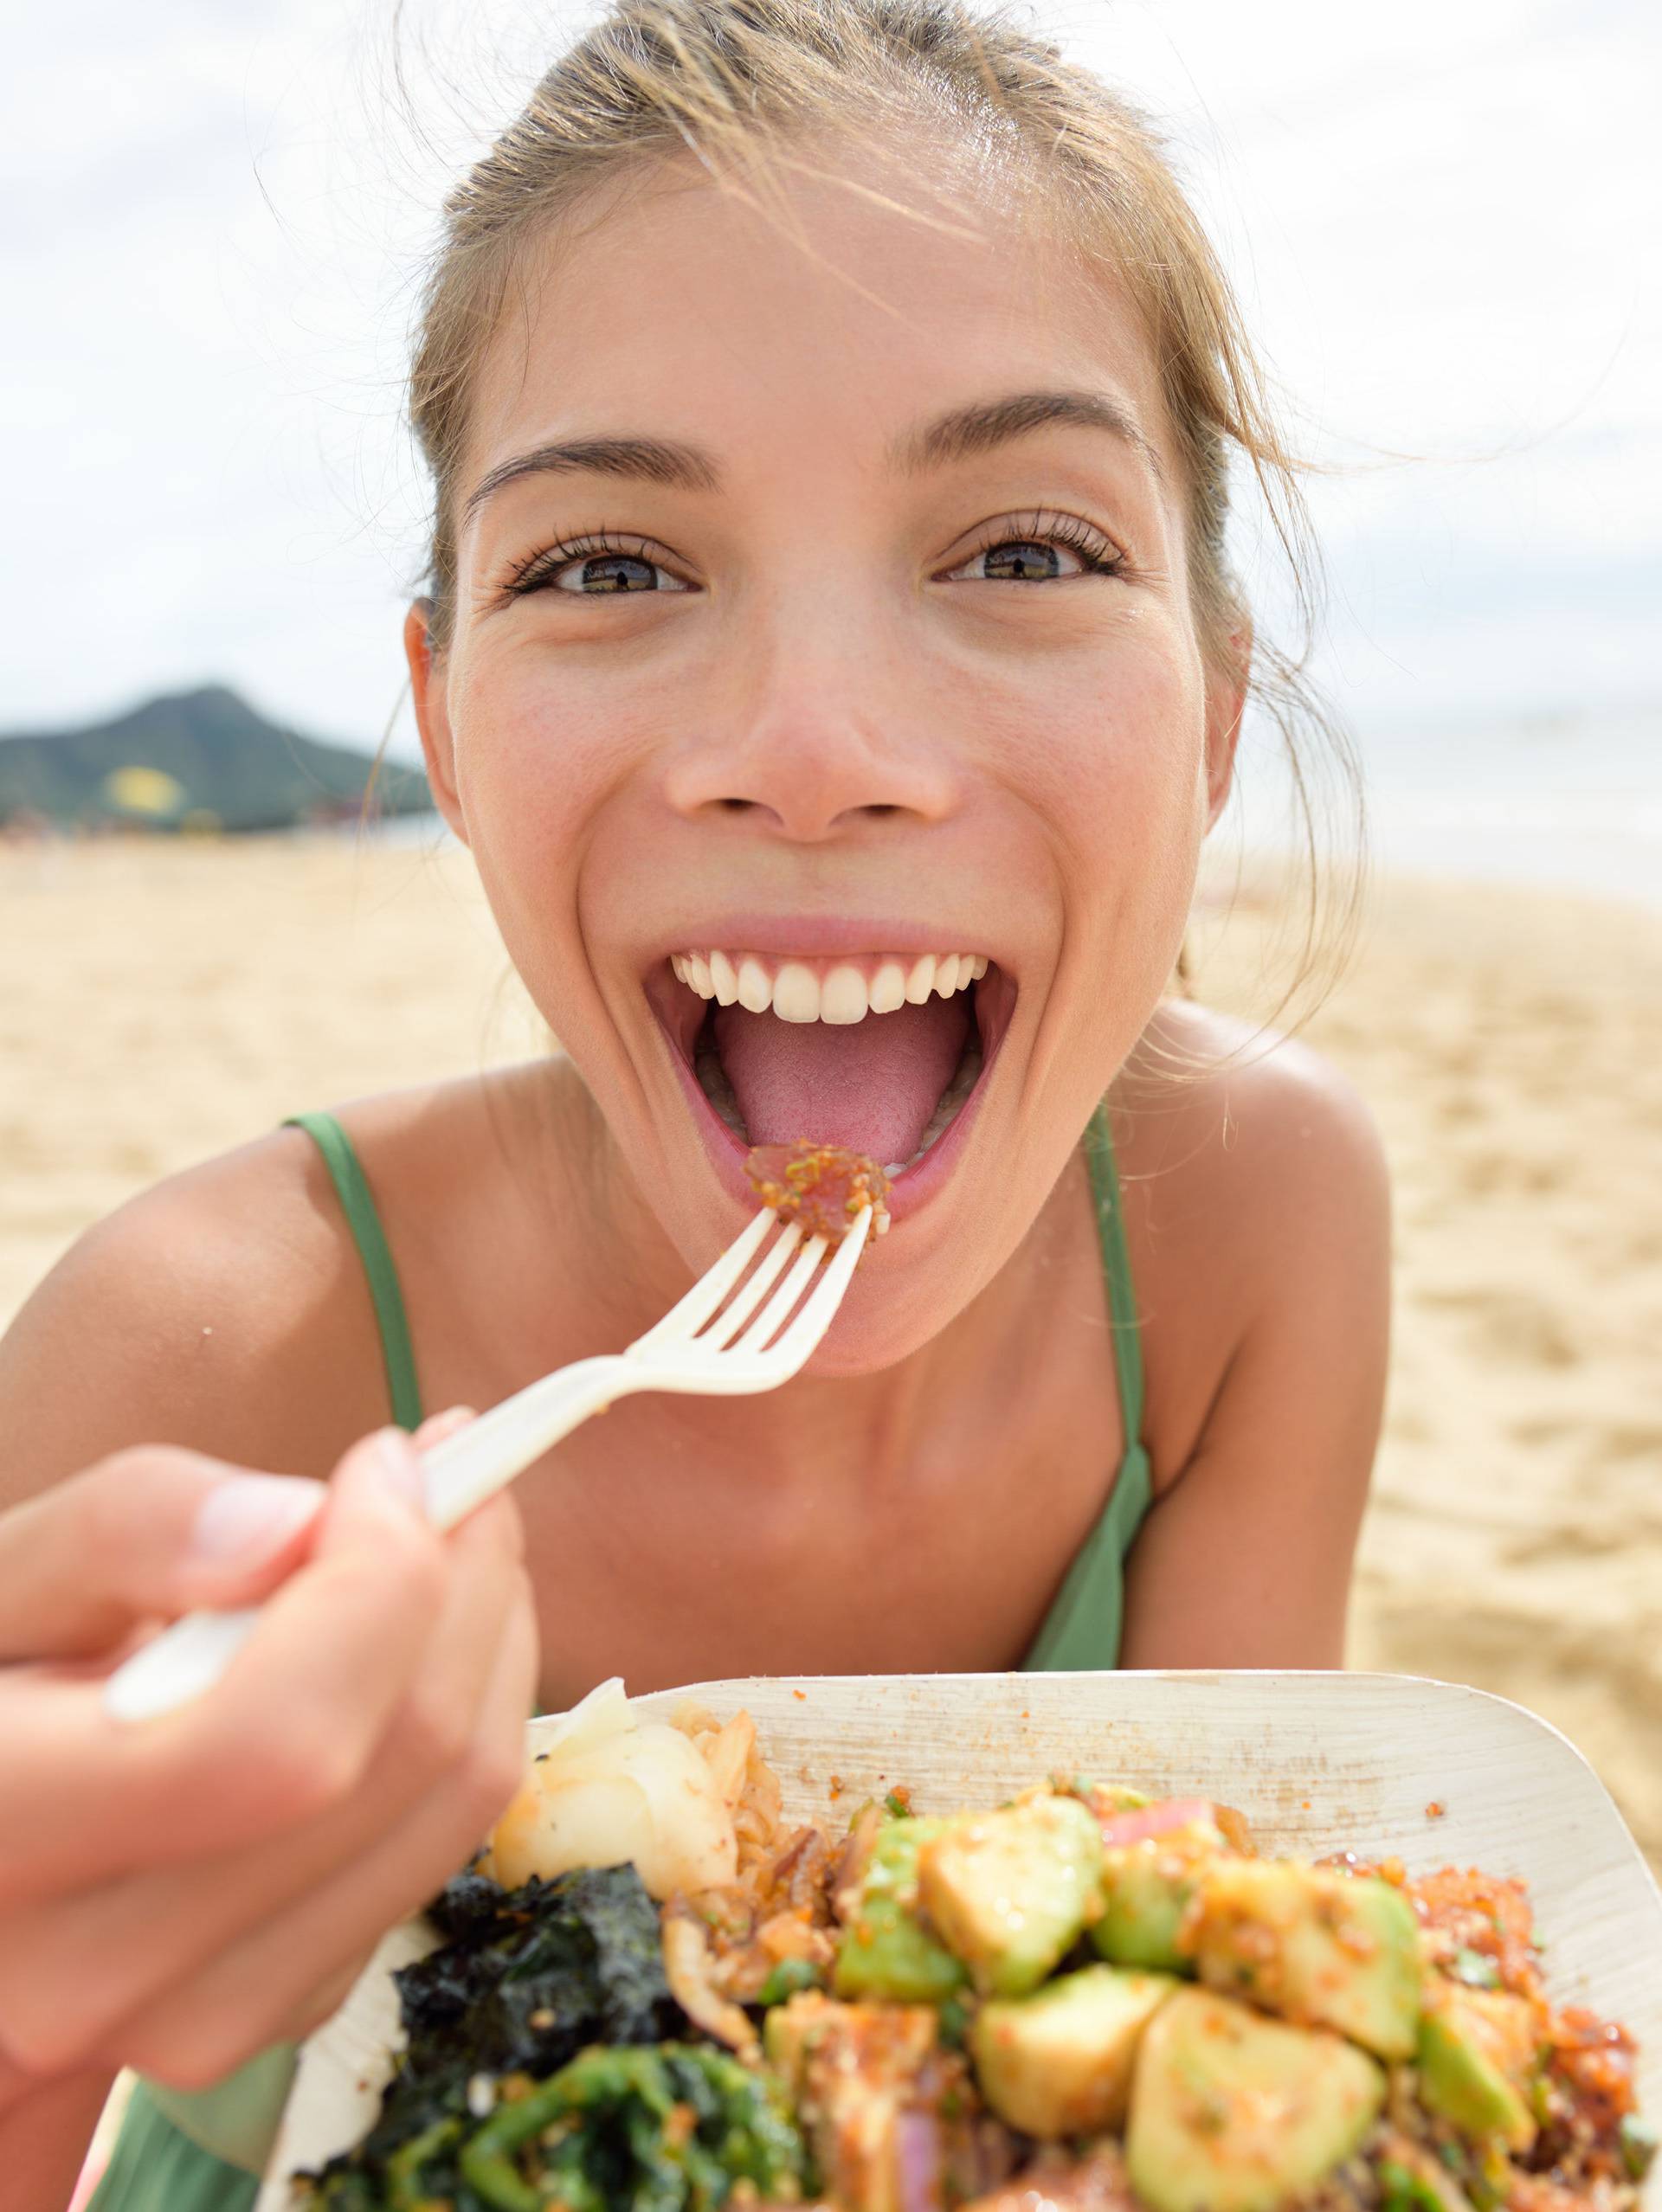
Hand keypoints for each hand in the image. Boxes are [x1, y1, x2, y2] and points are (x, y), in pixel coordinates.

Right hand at [0, 1410, 537, 2108]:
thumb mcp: (6, 1577)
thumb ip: (125, 1530)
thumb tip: (290, 1524)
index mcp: (1, 1825)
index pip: (270, 1738)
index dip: (376, 1581)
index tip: (387, 1461)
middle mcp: (88, 1968)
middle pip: (388, 1762)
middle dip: (462, 1580)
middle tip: (457, 1475)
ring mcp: (190, 2019)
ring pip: (449, 1806)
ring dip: (487, 1641)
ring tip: (449, 1541)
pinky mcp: (276, 2011)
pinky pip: (440, 1850)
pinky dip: (466, 1721)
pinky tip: (413, 1647)